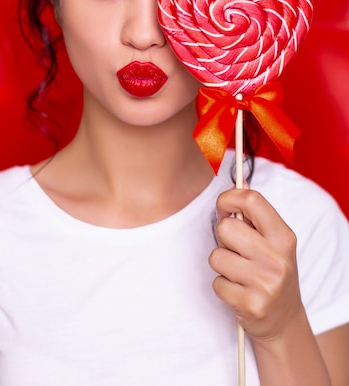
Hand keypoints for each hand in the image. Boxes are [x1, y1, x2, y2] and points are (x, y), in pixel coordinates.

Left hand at [209, 185, 302, 342]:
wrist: (285, 321)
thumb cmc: (272, 272)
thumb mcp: (273, 241)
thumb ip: (255, 213)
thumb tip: (241, 180)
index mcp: (284, 236)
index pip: (252, 200)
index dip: (229, 198)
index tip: (224, 208)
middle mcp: (277, 258)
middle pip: (226, 228)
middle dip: (223, 238)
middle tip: (235, 249)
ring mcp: (266, 283)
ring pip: (216, 256)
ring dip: (221, 265)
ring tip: (238, 272)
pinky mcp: (252, 305)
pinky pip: (217, 283)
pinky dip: (222, 287)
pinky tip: (238, 291)